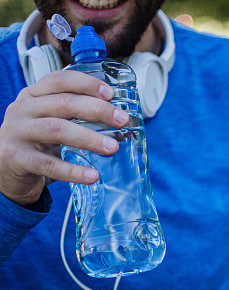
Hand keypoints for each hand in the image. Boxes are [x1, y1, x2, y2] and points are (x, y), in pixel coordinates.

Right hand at [0, 70, 128, 205]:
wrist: (5, 172)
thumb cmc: (36, 145)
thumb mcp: (51, 124)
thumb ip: (74, 117)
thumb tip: (118, 119)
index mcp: (33, 96)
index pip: (59, 80)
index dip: (86, 84)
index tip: (111, 93)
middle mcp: (23, 109)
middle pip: (63, 103)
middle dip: (96, 110)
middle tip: (122, 120)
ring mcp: (16, 132)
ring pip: (57, 129)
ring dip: (88, 138)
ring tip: (112, 148)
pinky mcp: (16, 157)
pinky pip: (48, 164)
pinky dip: (73, 170)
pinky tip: (92, 175)